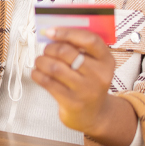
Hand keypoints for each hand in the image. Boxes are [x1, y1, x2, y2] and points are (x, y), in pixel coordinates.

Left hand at [31, 27, 136, 145]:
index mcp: (106, 60)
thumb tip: (54, 32)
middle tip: (46, 50)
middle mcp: (99, 75)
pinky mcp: (72, 102)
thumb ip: (79, 48)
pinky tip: (37, 72)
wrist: (93, 115)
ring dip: (41, 61)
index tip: (51, 31)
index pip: (89, 40)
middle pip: (67, 52)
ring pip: (54, 67)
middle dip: (50, 48)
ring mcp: (85, 90)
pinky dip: (37, 74)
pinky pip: (47, 82)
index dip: (67, 32)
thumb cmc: (89, 83)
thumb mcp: (94, 65)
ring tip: (40, 61)